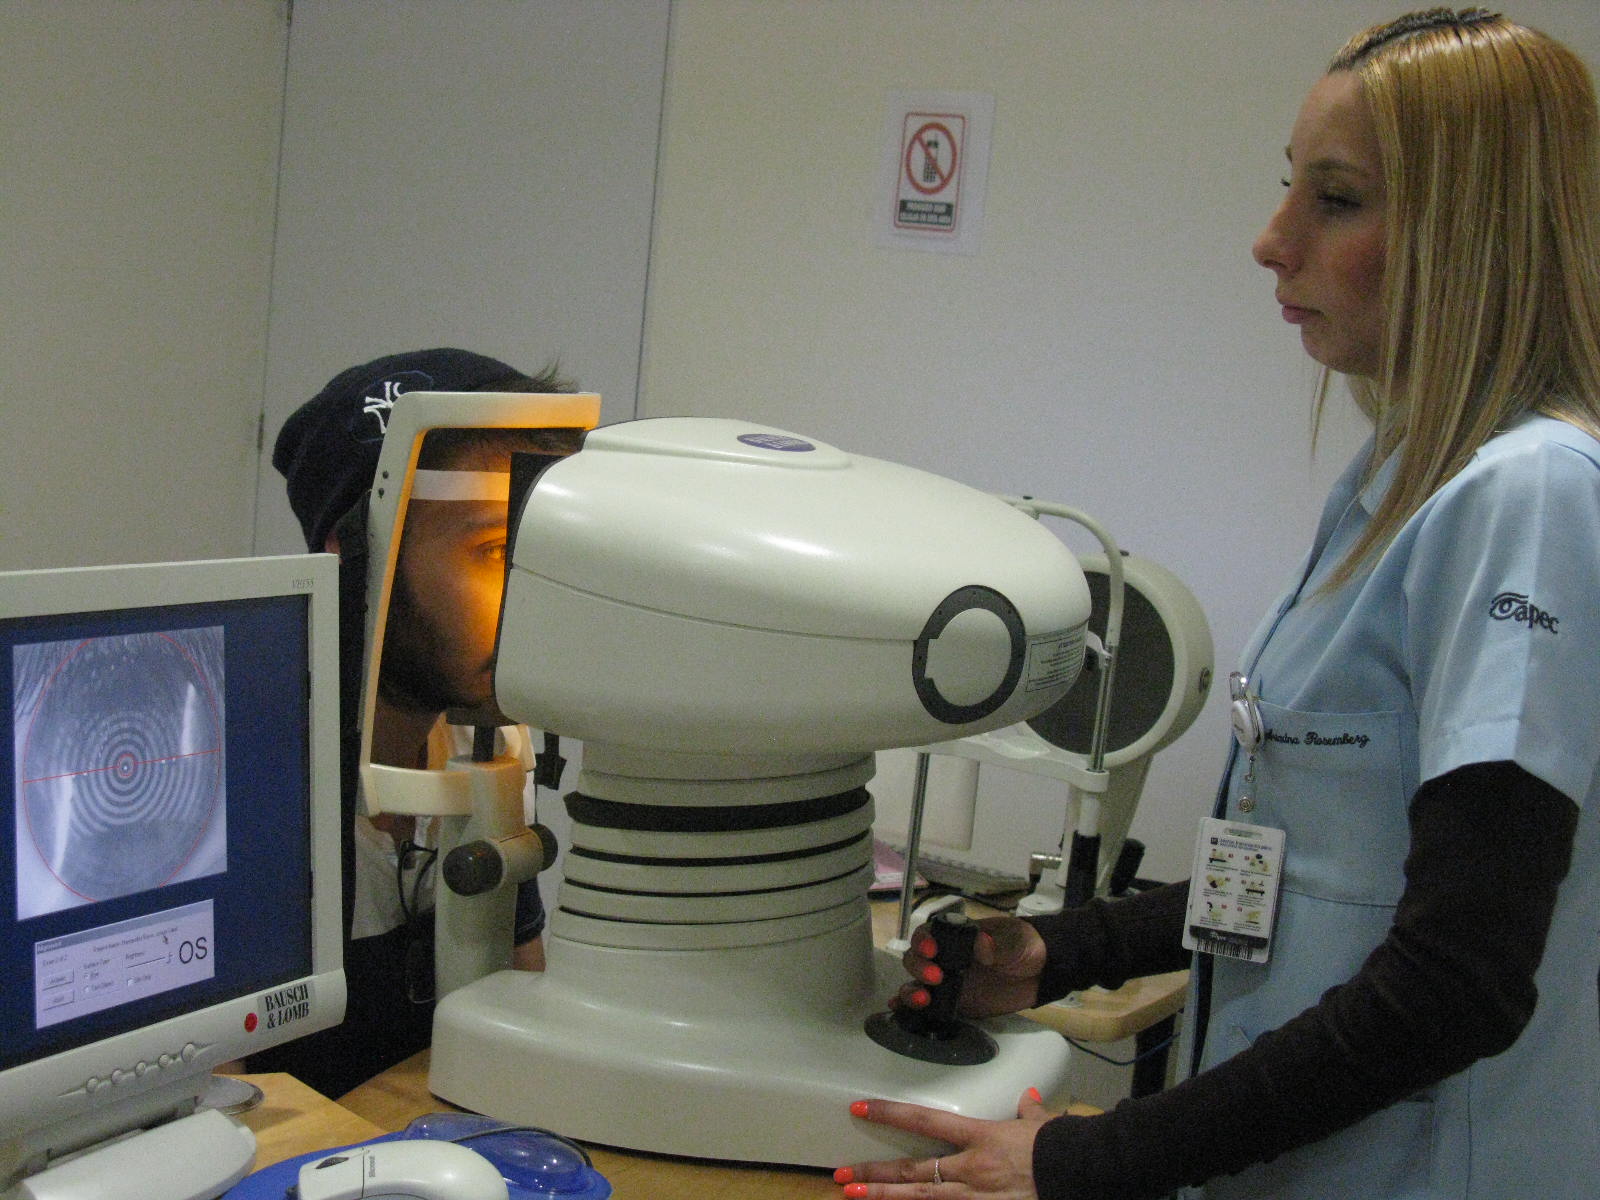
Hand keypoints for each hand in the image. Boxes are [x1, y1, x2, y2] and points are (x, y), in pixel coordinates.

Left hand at [834, 1089, 1050, 1198]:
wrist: (1083, 1175)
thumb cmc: (1062, 1150)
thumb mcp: (1042, 1126)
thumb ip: (1028, 1115)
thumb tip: (1027, 1101)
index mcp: (981, 1137)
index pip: (926, 1120)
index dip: (890, 1114)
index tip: (860, 1109)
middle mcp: (972, 1169)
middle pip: (914, 1170)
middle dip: (876, 1172)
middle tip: (843, 1174)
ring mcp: (977, 1198)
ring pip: (922, 1198)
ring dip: (886, 1198)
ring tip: (855, 1196)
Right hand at [895, 916, 1046, 1018]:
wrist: (1043, 972)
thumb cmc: (1026, 946)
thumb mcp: (1016, 942)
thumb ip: (999, 945)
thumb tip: (982, 945)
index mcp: (958, 936)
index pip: (929, 934)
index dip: (923, 941)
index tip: (932, 950)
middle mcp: (948, 958)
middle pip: (916, 959)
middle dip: (918, 967)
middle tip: (936, 977)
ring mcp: (950, 982)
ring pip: (916, 983)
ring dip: (911, 991)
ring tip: (922, 1000)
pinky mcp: (956, 1004)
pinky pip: (929, 1006)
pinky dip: (910, 1008)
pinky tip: (900, 1011)